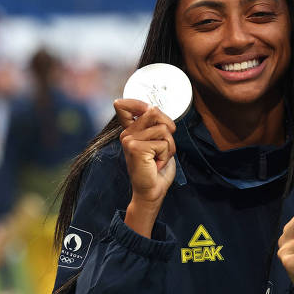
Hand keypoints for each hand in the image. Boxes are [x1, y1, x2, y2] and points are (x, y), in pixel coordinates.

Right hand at [114, 98, 176, 235]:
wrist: (152, 191)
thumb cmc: (156, 168)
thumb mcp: (158, 142)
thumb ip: (156, 125)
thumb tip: (153, 108)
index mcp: (130, 131)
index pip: (124, 106)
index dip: (138, 103)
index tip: (148, 108)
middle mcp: (126, 134)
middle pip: (155, 112)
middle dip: (168, 129)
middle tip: (162, 147)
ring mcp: (129, 140)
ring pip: (163, 129)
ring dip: (169, 146)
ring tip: (159, 157)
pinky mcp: (136, 148)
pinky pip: (163, 143)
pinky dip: (166, 155)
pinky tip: (156, 164)